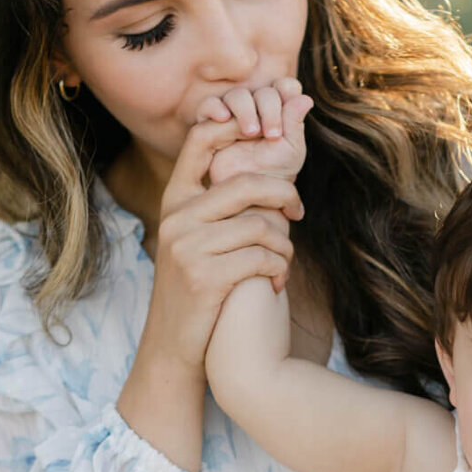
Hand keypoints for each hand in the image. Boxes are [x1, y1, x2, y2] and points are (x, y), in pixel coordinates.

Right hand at [140, 114, 304, 374]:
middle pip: (246, 184)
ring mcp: (187, 246)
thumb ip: (218, 209)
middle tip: (298, 212)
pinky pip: (261, 258)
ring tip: (283, 263)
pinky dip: (279, 270)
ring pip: (260, 226)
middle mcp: (176, 218)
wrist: (173, 347)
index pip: (200, 140)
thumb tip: (269, 180)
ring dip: (284, 246)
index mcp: (174, 200)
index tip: (268, 135)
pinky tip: (276, 284)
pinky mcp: (204, 276)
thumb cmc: (197, 290)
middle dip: (283, 196)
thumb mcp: (196, 242)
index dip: (234, 124)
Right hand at [199, 78, 311, 192]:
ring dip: (246, 109)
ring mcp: (233, 114)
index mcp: (280, 110)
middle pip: (262, 90)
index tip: (288, 122)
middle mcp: (256, 107)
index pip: (284, 86)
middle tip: (272, 135)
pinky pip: (208, 105)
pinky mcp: (210, 124)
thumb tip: (305, 98)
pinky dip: (215, 107)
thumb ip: (296, 123)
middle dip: (269, 108)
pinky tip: (224, 118)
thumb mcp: (291, 150)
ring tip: (251, 133)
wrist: (248, 197)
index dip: (287, 95)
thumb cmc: (274, 175)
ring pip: (237, 95)